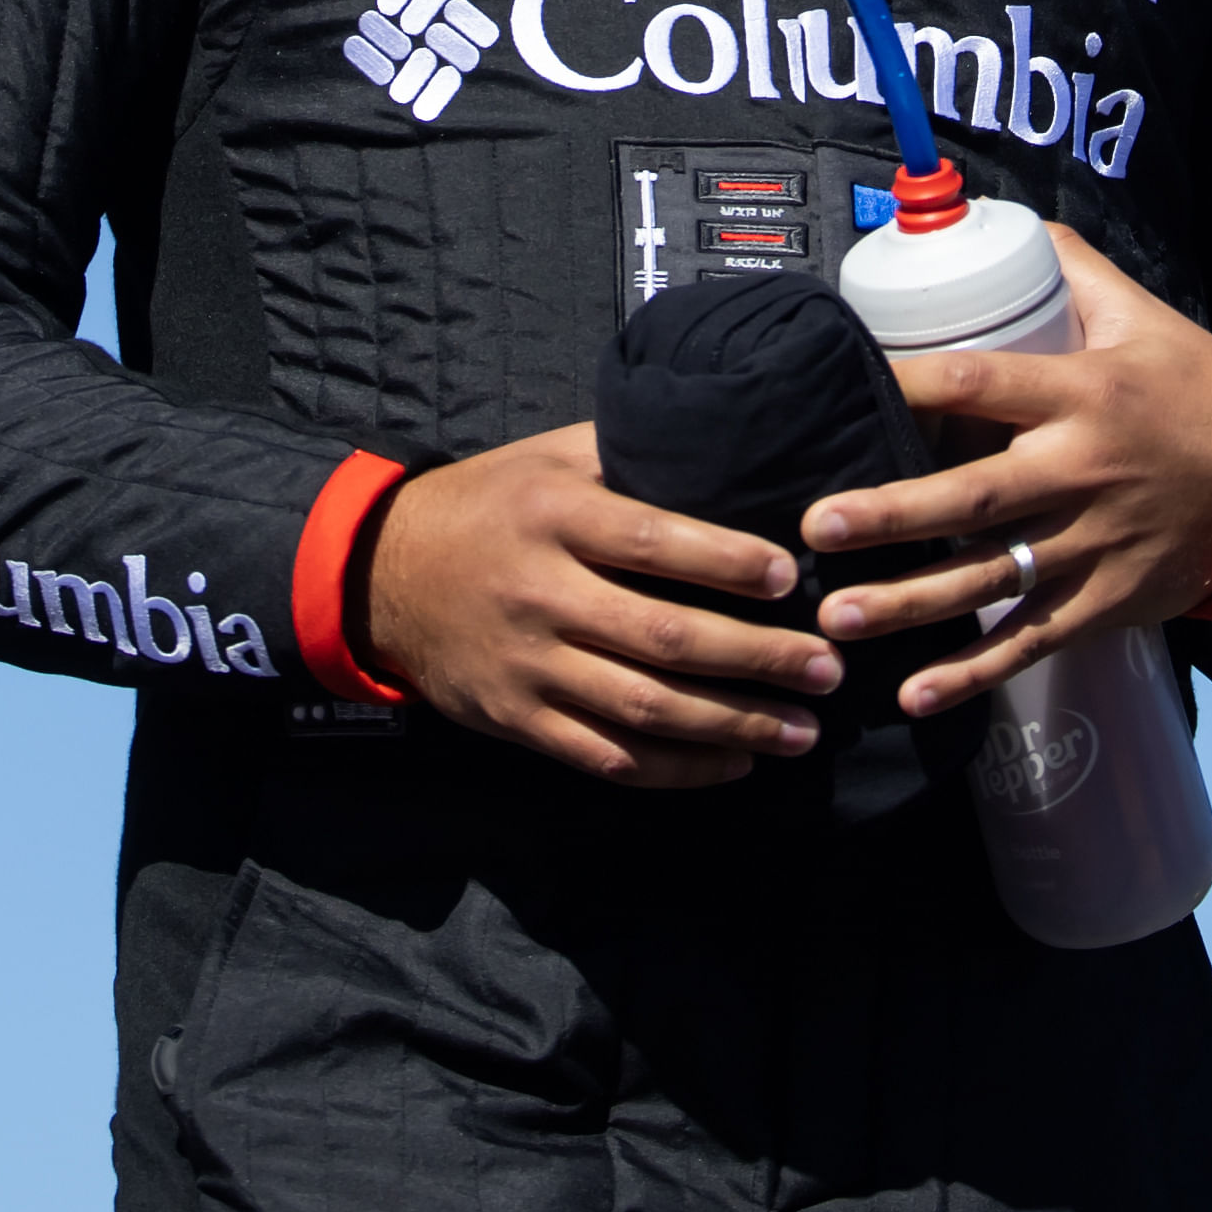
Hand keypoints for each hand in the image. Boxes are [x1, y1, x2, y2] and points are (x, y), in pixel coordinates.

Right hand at [354, 424, 840, 787]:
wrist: (383, 574)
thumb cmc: (489, 505)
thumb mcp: (546, 458)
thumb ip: (626, 452)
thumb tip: (730, 443)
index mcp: (551, 516)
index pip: (649, 541)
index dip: (725, 561)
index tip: (791, 577)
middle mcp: (538, 593)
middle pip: (661, 637)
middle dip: (757, 658)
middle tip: (828, 668)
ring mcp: (526, 665)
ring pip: (642, 708)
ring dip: (734, 724)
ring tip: (803, 730)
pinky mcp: (517, 720)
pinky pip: (607, 756)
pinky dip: (677, 768)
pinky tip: (734, 762)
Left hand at [800, 227, 1211, 718]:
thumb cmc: (1196, 390)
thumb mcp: (1142, 316)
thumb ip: (1071, 267)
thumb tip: (996, 218)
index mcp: (1081, 395)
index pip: (981, 385)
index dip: (911, 384)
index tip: (848, 386)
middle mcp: (1081, 474)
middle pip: (973, 497)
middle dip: (892, 515)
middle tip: (816, 526)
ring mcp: (1094, 546)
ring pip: (992, 579)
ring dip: (912, 605)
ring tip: (837, 618)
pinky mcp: (1107, 602)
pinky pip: (1032, 640)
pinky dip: (975, 672)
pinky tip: (915, 694)